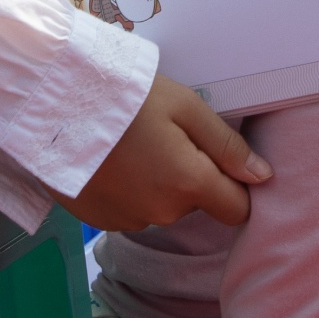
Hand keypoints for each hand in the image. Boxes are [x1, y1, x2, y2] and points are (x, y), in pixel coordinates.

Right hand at [70, 74, 269, 231]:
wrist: (55, 103)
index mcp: (188, 184)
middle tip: (162, 136)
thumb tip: (263, 177)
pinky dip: (127, 191)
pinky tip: (111, 161)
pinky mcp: (98, 221)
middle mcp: (161, 212)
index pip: (236, 210)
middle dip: (188, 176)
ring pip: (160, 207)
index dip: (236, 187)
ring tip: (131, 145)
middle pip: (194, 203)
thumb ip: (227, 146)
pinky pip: (129, 211)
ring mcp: (126, 221)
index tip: (220, 161)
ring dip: (155, 184)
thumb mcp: (186, 106)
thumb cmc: (126, 96)